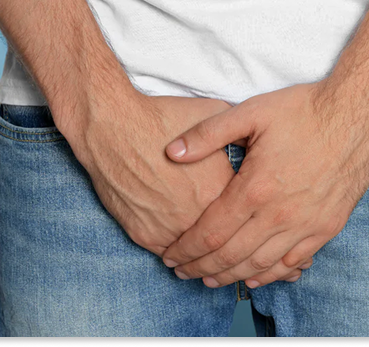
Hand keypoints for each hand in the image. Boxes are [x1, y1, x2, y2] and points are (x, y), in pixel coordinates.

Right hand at [66, 90, 235, 256]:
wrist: (114, 125)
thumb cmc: (162, 117)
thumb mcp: (213, 113)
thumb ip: (237, 134)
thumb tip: (254, 141)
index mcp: (224, 189)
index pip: (244, 213)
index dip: (241, 210)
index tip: (238, 209)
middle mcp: (201, 215)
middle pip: (222, 237)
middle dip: (225, 236)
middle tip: (224, 235)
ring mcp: (171, 228)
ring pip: (195, 252)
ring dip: (198, 251)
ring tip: (200, 246)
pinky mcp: (144, 234)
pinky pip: (166, 253)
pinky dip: (172, 251)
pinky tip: (177, 245)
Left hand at [162, 83, 368, 287]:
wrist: (355, 116)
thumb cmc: (302, 111)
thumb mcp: (249, 113)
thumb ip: (207, 134)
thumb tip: (171, 152)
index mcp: (255, 188)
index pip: (211, 232)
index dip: (187, 249)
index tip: (170, 256)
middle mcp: (279, 214)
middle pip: (231, 255)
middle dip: (201, 268)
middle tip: (181, 273)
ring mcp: (305, 224)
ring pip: (260, 264)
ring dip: (230, 276)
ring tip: (208, 280)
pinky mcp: (326, 227)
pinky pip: (293, 262)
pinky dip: (270, 274)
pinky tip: (253, 277)